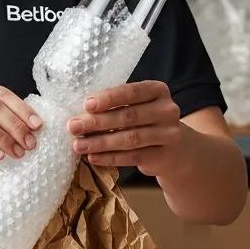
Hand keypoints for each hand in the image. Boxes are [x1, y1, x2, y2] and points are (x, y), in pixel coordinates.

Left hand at [66, 80, 183, 177]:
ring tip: (79, 146)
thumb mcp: (137, 106)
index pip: (132, 92)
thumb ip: (116, 105)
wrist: (176, 149)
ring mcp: (168, 134)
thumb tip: (80, 114)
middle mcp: (167, 110)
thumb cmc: (146, 121)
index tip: (87, 104)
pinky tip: (93, 158)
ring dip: (101, 143)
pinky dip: (110, 158)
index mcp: (158, 91)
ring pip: (130, 139)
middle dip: (97, 122)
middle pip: (128, 116)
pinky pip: (133, 157)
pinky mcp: (163, 156)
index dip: (109, 98)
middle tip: (73, 127)